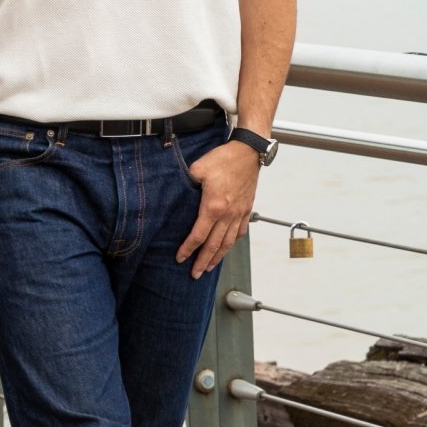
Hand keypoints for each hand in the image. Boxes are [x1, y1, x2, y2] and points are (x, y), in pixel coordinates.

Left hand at [177, 140, 261, 277]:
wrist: (248, 152)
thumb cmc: (224, 159)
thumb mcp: (198, 168)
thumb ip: (186, 182)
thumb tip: (178, 191)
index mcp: (213, 207)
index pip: (198, 235)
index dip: (188, 249)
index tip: (180, 259)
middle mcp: (227, 214)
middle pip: (214, 245)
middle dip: (203, 261)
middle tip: (195, 274)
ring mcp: (239, 213)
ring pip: (228, 242)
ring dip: (218, 256)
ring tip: (210, 267)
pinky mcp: (246, 209)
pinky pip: (240, 231)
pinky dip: (233, 242)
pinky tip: (227, 247)